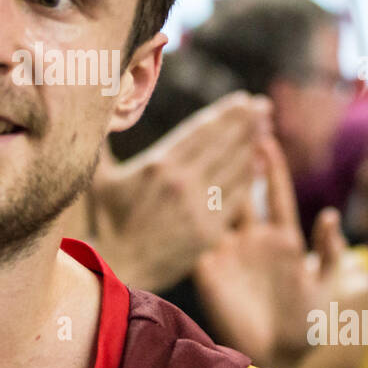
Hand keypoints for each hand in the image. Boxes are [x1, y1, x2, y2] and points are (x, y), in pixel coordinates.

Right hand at [90, 91, 272, 293]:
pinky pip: (237, 197)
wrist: (119, 267)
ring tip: (266, 128)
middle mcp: (183, 182)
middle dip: (247, 122)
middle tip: (264, 106)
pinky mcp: (209, 231)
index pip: (201, 130)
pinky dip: (250, 178)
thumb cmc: (107, 220)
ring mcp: (199, 207)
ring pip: (235, 167)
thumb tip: (101, 108)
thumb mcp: (101, 178)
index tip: (243, 99)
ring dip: (253, 145)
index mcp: (159, 165)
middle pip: (224, 144)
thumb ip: (103, 142)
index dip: (226, 113)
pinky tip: (259, 164)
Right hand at [194, 135, 367, 367]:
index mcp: (283, 238)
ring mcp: (228, 252)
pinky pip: (198, 240)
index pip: (275, 194)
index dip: (271, 167)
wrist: (275, 357)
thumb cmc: (307, 325)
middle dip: (238, 161)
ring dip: (213, 182)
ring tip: (204, 150)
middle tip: (230, 128)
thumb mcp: (328, 288)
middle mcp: (252, 239)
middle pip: (243, 192)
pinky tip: (185, 194)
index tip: (266, 136)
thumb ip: (331, 253)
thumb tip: (330, 215)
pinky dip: (193, 218)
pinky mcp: (207, 269)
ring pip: (217, 210)